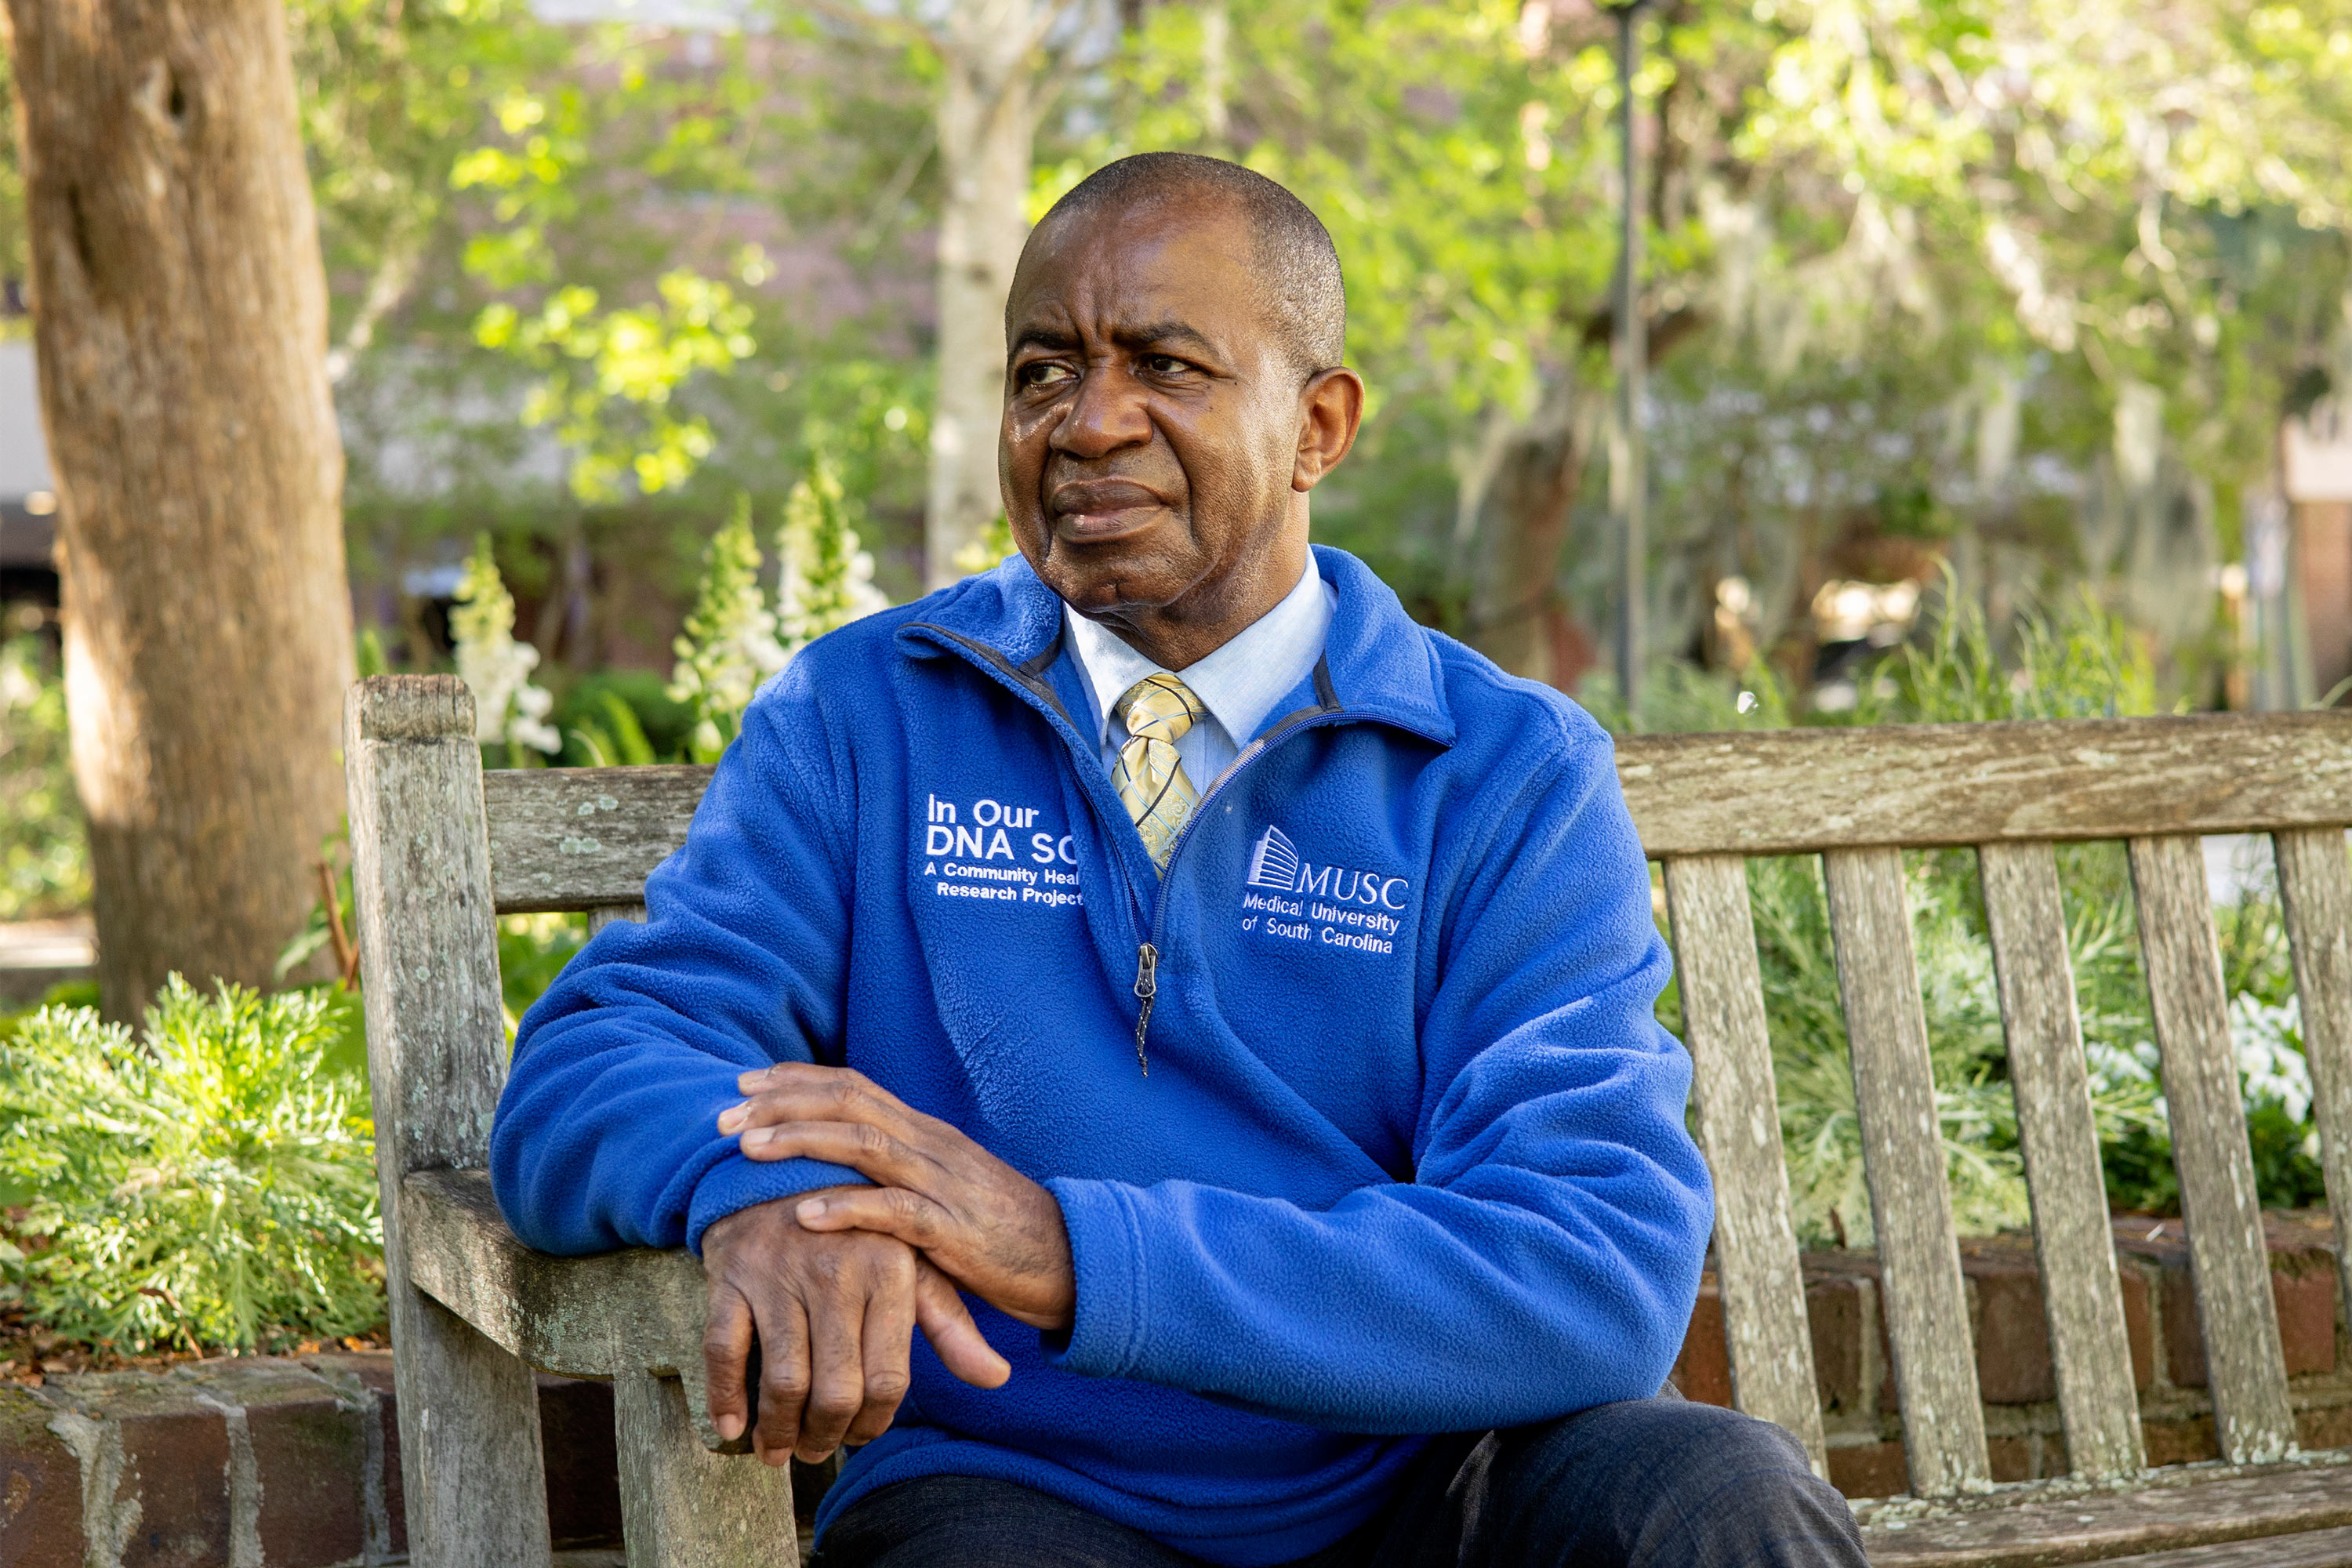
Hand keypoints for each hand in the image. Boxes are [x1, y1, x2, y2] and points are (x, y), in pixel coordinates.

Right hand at [700, 1192, 1009, 1465]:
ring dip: (778, 1430)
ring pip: (783, 1380)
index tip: (861, 1435)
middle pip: (835, 1390)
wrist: (784, 1170)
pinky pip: (724, 1350)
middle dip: (825, 1436)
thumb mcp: (913, 1264)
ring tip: (776, 1450)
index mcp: (888, 1273)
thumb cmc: (859, 1231)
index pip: (887, 1378)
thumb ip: (950, 1323)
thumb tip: (996, 1377)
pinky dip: (724, 1396)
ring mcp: (781, 1278)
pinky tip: (732, 1427)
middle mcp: (836, 1276)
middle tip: (816, 1450)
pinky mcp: (733, 1279)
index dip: (874, 1422)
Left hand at [718, 1063, 1076, 1331]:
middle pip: (849, 1103)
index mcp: (927, 1133)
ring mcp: (944, 1184)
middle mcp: (932, 1145)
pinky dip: (847, 1209)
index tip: (744, 1084)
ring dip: (800, 1142)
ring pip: (864, 1144)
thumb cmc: (1002, 1231)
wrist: (1073, 1259)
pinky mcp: (956, 1231)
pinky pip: (895, 1213)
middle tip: (723, 1116)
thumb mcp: (946, 1188)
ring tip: (747, 1149)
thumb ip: (902, 1170)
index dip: (796, 1081)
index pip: (854, 1086)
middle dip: (781, 1104)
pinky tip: (803, 1216)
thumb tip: (849, 1159)